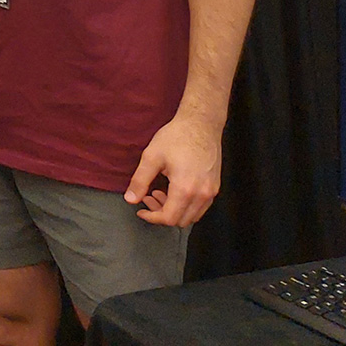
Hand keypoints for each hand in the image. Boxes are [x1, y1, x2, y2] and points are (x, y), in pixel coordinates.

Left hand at [124, 112, 223, 226]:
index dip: (152, 217)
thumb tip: (130, 199)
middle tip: (148, 197)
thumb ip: (140, 181)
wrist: (201, 124)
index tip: (141, 210)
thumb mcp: (151, 157)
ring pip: (192, 216)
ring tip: (159, 192)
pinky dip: (185, 205)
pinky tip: (173, 190)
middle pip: (181, 220)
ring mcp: (211, 191)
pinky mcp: (214, 186)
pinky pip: (200, 207)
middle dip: (161, 214)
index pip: (169, 218)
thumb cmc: (176, 137)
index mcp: (185, 188)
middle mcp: (202, 194)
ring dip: (174, 210)